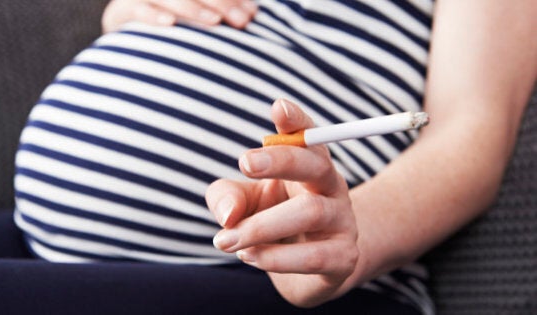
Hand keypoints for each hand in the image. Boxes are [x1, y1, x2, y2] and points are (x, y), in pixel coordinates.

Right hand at [101, 0, 257, 32]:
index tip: (251, 14)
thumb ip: (221, 14)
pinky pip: (134, 10)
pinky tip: (170, 24)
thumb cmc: (172, 42)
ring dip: (191, 8)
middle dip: (219, 2)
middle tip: (240, 21)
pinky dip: (152, 15)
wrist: (126, 55)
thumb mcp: (196, 24)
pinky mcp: (118, 15)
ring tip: (213, 22)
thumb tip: (252, 14)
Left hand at [206, 99, 359, 306]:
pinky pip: (314, 256)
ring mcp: (342, 221)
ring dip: (261, 226)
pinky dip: (277, 258)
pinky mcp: (344, 257)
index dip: (297, 121)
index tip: (278, 108)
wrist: (308, 272)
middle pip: (315, 165)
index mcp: (308, 165)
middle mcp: (330, 187)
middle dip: (280, 160)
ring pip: (310, 212)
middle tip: (244, 162)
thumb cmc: (271, 223)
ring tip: (226, 241)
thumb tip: (229, 215)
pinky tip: (250, 257)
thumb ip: (227, 197)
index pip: (308, 136)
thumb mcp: (242, 204)